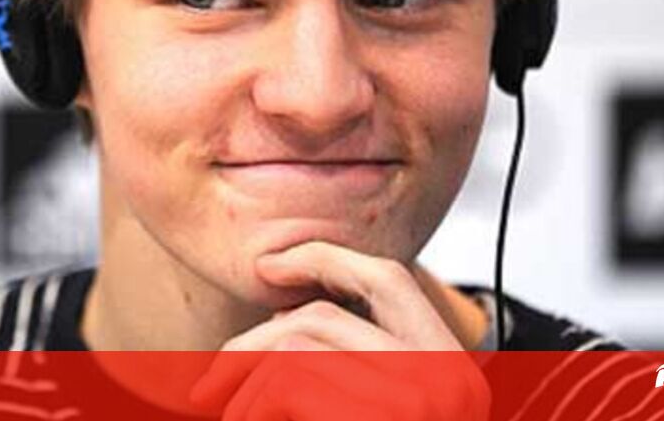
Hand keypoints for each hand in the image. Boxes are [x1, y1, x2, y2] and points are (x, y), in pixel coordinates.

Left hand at [187, 241, 490, 419]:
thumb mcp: (382, 407)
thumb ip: (356, 370)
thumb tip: (288, 319)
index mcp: (453, 371)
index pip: (387, 278)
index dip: (326, 259)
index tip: (270, 268)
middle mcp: (447, 379)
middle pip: (325, 314)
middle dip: (254, 336)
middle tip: (210, 378)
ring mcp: (421, 401)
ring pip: (296, 345)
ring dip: (243, 375)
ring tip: (223, 412)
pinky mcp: (388, 416)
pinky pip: (291, 383)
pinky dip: (252, 400)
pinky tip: (242, 420)